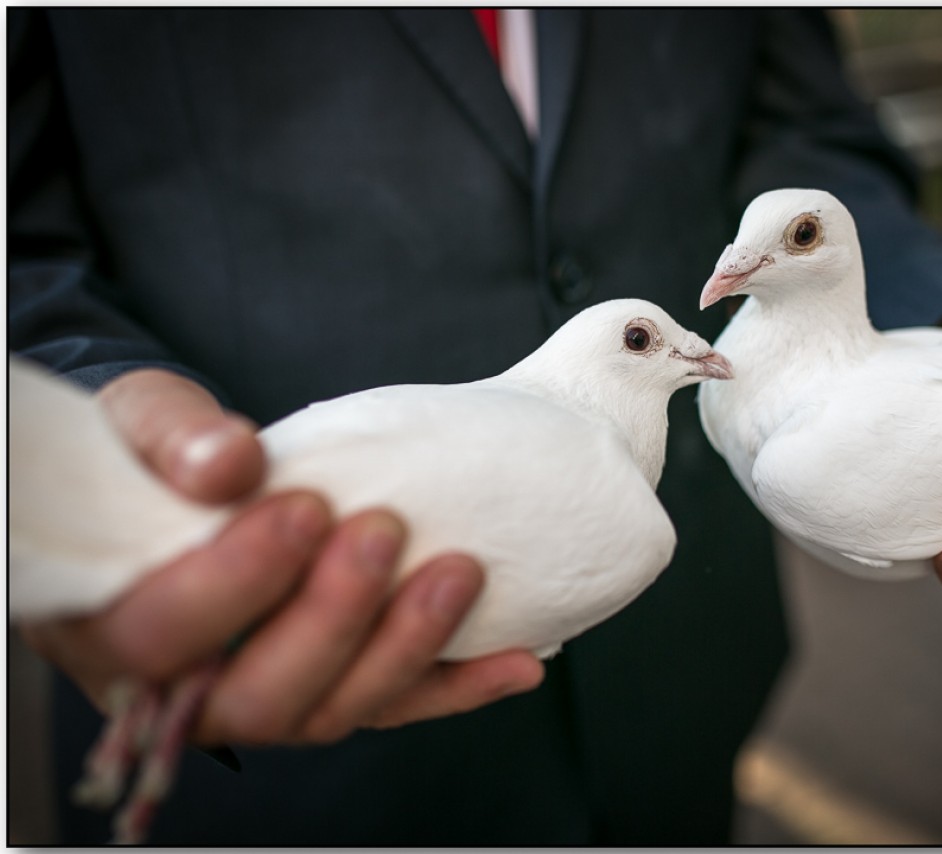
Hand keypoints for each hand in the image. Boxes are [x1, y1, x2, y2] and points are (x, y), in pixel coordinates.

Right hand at [20, 369, 543, 743]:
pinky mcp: (333, 688)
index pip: (163, 631)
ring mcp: (267, 697)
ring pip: (335, 710)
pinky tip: (520, 662)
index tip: (302, 508)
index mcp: (110, 624)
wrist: (184, 480)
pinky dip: (461, 686)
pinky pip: (398, 704)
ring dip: (406, 647)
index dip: (235, 581)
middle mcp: (187, 687)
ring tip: (462, 573)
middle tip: (384, 531)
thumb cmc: (152, 455)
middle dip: (333, 618)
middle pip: (259, 696)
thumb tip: (228, 466)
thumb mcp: (142, 421)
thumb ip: (169, 438)